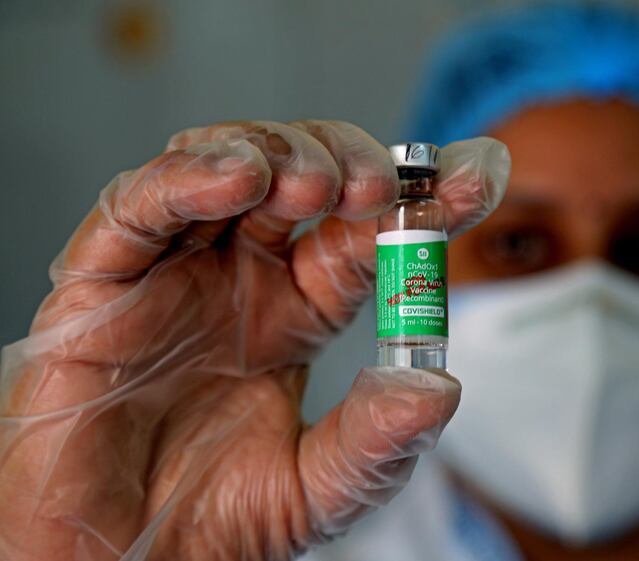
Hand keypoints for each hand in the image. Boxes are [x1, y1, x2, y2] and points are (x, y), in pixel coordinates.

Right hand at [0, 121, 509, 560]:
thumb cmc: (212, 522)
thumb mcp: (318, 489)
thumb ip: (377, 443)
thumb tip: (438, 389)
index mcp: (295, 310)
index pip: (361, 234)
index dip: (418, 202)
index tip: (471, 179)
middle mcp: (239, 276)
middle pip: (298, 177)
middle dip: (347, 162)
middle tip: (383, 187)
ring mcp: (174, 271)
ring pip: (222, 167)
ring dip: (276, 153)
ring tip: (317, 184)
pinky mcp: (102, 281)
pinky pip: (139, 208)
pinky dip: (187, 179)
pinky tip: (239, 176)